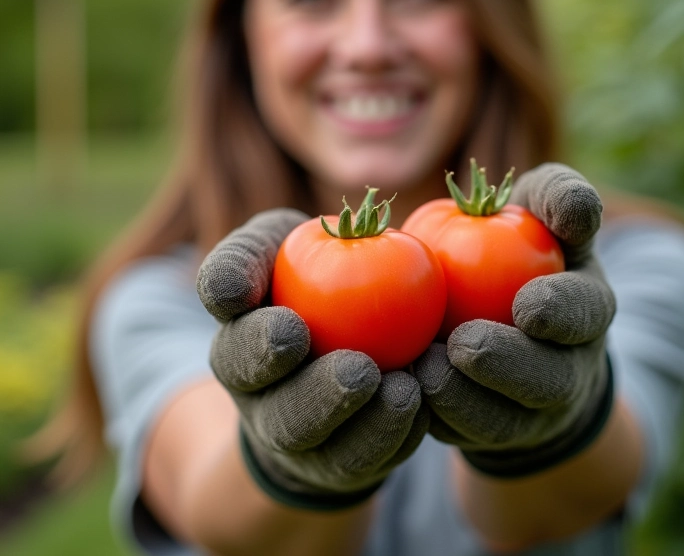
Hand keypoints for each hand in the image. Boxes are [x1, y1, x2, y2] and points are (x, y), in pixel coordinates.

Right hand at [196, 208, 428, 508]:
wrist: (327, 340)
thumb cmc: (299, 280)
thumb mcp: (270, 249)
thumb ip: (247, 255)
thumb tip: (234, 288)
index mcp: (239, 348)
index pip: (235, 350)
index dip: (256, 345)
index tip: (292, 330)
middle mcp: (263, 403)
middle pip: (281, 415)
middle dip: (317, 396)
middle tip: (358, 370)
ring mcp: (302, 440)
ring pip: (329, 450)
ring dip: (365, 423)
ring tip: (403, 390)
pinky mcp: (342, 463)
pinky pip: (368, 461)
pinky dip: (395, 436)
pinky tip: (421, 403)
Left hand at [413, 163, 614, 476]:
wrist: (505, 321)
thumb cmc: (519, 251)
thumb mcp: (540, 213)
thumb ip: (557, 196)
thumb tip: (572, 208)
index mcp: (585, 310)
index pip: (587, 311)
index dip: (564, 311)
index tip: (527, 305)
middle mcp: (567, 366)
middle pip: (550, 380)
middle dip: (511, 367)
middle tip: (464, 345)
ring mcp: (529, 409)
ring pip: (505, 421)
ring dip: (466, 401)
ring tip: (425, 372)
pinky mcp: (486, 431)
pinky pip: (463, 435)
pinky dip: (436, 419)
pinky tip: (404, 391)